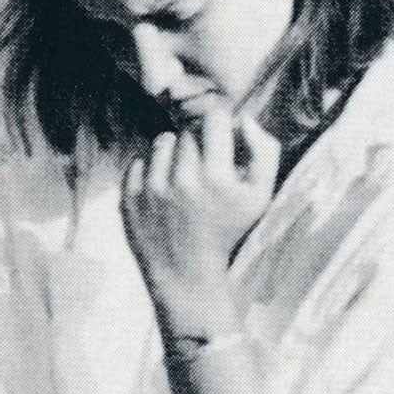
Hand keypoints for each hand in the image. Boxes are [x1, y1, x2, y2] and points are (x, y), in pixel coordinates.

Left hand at [120, 102, 280, 315]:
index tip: (220, 142)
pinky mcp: (129, 198)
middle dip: (196, 146)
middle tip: (203, 171)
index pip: (213, 118)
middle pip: (187, 132)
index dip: (218, 126)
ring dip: (173, 155)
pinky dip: (150, 171)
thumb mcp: (261, 196)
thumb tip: (244, 118)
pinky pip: (138, 161)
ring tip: (183, 180)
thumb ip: (265, 151)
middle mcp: (182, 180)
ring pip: (161, 142)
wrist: (187, 275)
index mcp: (216, 176)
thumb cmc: (227, 231)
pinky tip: (163, 192)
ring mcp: (151, 189)